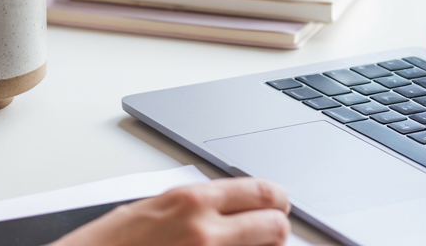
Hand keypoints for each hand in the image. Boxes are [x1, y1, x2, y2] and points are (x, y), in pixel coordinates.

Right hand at [54, 177, 289, 245]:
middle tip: (266, 234)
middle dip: (275, 230)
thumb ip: (193, 208)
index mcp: (191, 202)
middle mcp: (205, 232)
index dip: (276, 201)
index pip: (262, 192)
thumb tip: (226, 209)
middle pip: (276, 227)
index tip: (277, 206)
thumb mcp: (148, 210)